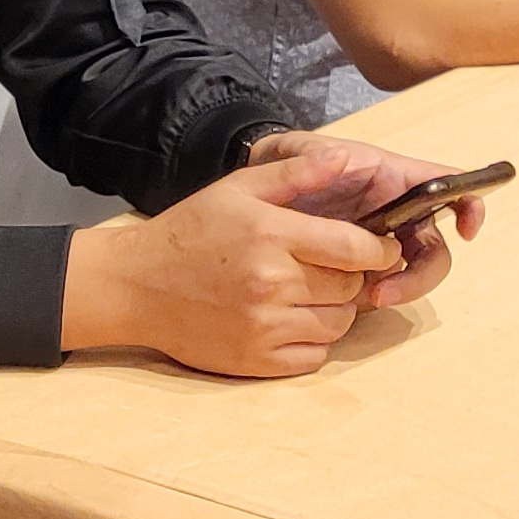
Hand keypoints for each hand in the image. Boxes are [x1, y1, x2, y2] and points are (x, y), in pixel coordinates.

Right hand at [61, 143, 404, 375]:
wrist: (136, 286)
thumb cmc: (190, 231)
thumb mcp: (237, 188)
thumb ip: (295, 173)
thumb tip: (345, 157)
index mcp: (271, 235)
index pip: (353, 248)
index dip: (379, 249)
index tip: (382, 246)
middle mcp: (271, 283)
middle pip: (350, 287)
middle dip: (353, 275)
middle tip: (336, 266)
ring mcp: (264, 326)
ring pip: (338, 324)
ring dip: (336, 308)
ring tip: (311, 291)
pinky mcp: (256, 361)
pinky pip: (315, 356)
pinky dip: (314, 339)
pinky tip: (292, 318)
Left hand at [241, 130, 485, 308]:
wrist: (248, 197)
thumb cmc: (281, 165)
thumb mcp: (295, 153)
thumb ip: (314, 157)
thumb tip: (346, 157)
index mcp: (390, 178)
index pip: (445, 185)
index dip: (468, 205)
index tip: (467, 232)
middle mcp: (394, 212)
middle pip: (433, 247)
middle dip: (421, 274)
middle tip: (388, 292)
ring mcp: (378, 243)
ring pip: (410, 272)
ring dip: (400, 289)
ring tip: (367, 300)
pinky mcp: (358, 268)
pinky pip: (380, 287)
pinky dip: (374, 299)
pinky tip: (347, 303)